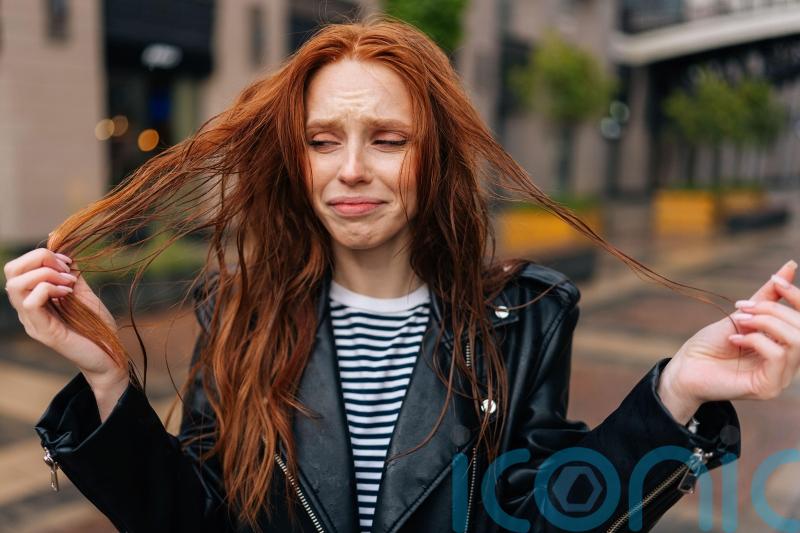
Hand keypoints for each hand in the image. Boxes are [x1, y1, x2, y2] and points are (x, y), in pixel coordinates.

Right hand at [3, 248, 127, 392]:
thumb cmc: (97, 326)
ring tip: (68, 282)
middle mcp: (28, 310)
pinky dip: (48, 289)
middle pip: (11, 272)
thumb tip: (58, 243)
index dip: (40, 255)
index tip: (68, 261)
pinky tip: (67, 292)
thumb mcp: (83, 292)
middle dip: (38, 259)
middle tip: (65, 269)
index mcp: (35, 299)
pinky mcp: (43, 331)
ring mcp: (33, 322)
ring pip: (15, 286)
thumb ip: (70, 271)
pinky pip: (30, 303)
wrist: (110, 356)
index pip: (17, 268)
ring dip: (44, 274)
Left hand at [658, 259, 799, 423]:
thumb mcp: (741, 315)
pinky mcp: (768, 387)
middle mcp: (789, 363)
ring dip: (766, 323)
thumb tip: (790, 267)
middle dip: (774, 310)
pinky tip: (735, 339)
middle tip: (744, 309)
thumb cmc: (710, 344)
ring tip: (740, 322)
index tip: (776, 281)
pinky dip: (756, 340)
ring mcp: (780, 377)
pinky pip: (777, 356)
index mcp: (785, 345)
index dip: (797, 297)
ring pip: (796, 341)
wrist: (684, 368)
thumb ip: (767, 297)